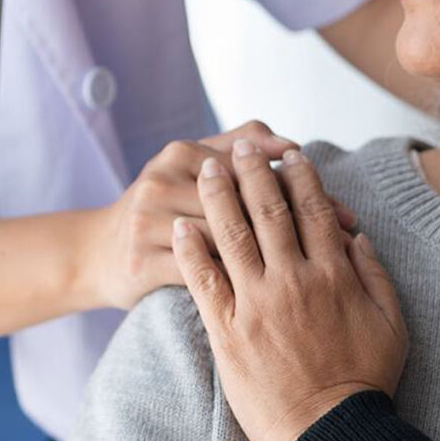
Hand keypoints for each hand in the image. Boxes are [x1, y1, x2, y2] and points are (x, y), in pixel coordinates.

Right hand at [78, 121, 355, 310]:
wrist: (94, 255)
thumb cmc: (160, 213)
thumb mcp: (187, 170)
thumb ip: (236, 148)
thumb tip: (291, 146)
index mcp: (179, 153)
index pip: (250, 159)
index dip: (299, 179)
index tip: (339, 203)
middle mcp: (162, 180)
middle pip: (244, 196)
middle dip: (300, 216)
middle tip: (345, 231)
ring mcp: (150, 221)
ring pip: (228, 234)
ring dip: (280, 253)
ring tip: (321, 269)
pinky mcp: (143, 262)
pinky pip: (203, 273)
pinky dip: (245, 284)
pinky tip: (279, 294)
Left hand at [171, 139, 406, 440]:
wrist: (329, 432)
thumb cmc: (364, 381)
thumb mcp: (391, 324)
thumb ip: (375, 275)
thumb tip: (358, 236)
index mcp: (334, 275)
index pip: (314, 210)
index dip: (300, 177)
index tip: (290, 154)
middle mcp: (293, 280)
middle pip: (268, 211)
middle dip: (255, 172)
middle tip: (243, 147)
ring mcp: (257, 302)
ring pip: (232, 234)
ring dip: (219, 195)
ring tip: (209, 167)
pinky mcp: (227, 329)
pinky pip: (203, 279)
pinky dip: (191, 248)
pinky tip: (182, 225)